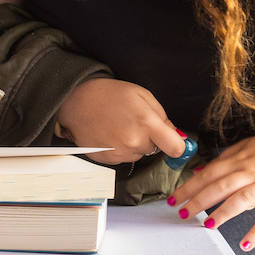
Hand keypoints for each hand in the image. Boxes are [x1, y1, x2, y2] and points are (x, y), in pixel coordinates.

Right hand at [56, 78, 189, 163]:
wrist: (76, 101)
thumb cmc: (109, 94)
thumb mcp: (142, 95)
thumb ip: (162, 117)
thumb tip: (178, 136)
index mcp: (146, 123)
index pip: (176, 148)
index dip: (177, 145)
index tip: (174, 142)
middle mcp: (134, 141)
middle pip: (155, 150)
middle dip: (149, 138)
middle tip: (133, 122)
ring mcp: (119, 153)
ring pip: (138, 154)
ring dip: (133, 144)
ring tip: (118, 126)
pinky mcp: (107, 160)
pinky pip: (122, 158)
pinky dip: (119, 149)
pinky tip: (109, 134)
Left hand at [167, 129, 254, 250]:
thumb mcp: (247, 147)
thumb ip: (225, 160)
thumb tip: (200, 172)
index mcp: (240, 159)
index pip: (209, 174)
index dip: (190, 186)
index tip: (173, 199)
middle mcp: (251, 172)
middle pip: (220, 186)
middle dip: (198, 200)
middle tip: (182, 213)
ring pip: (241, 199)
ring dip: (223, 213)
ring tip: (207, 225)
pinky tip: (245, 243)